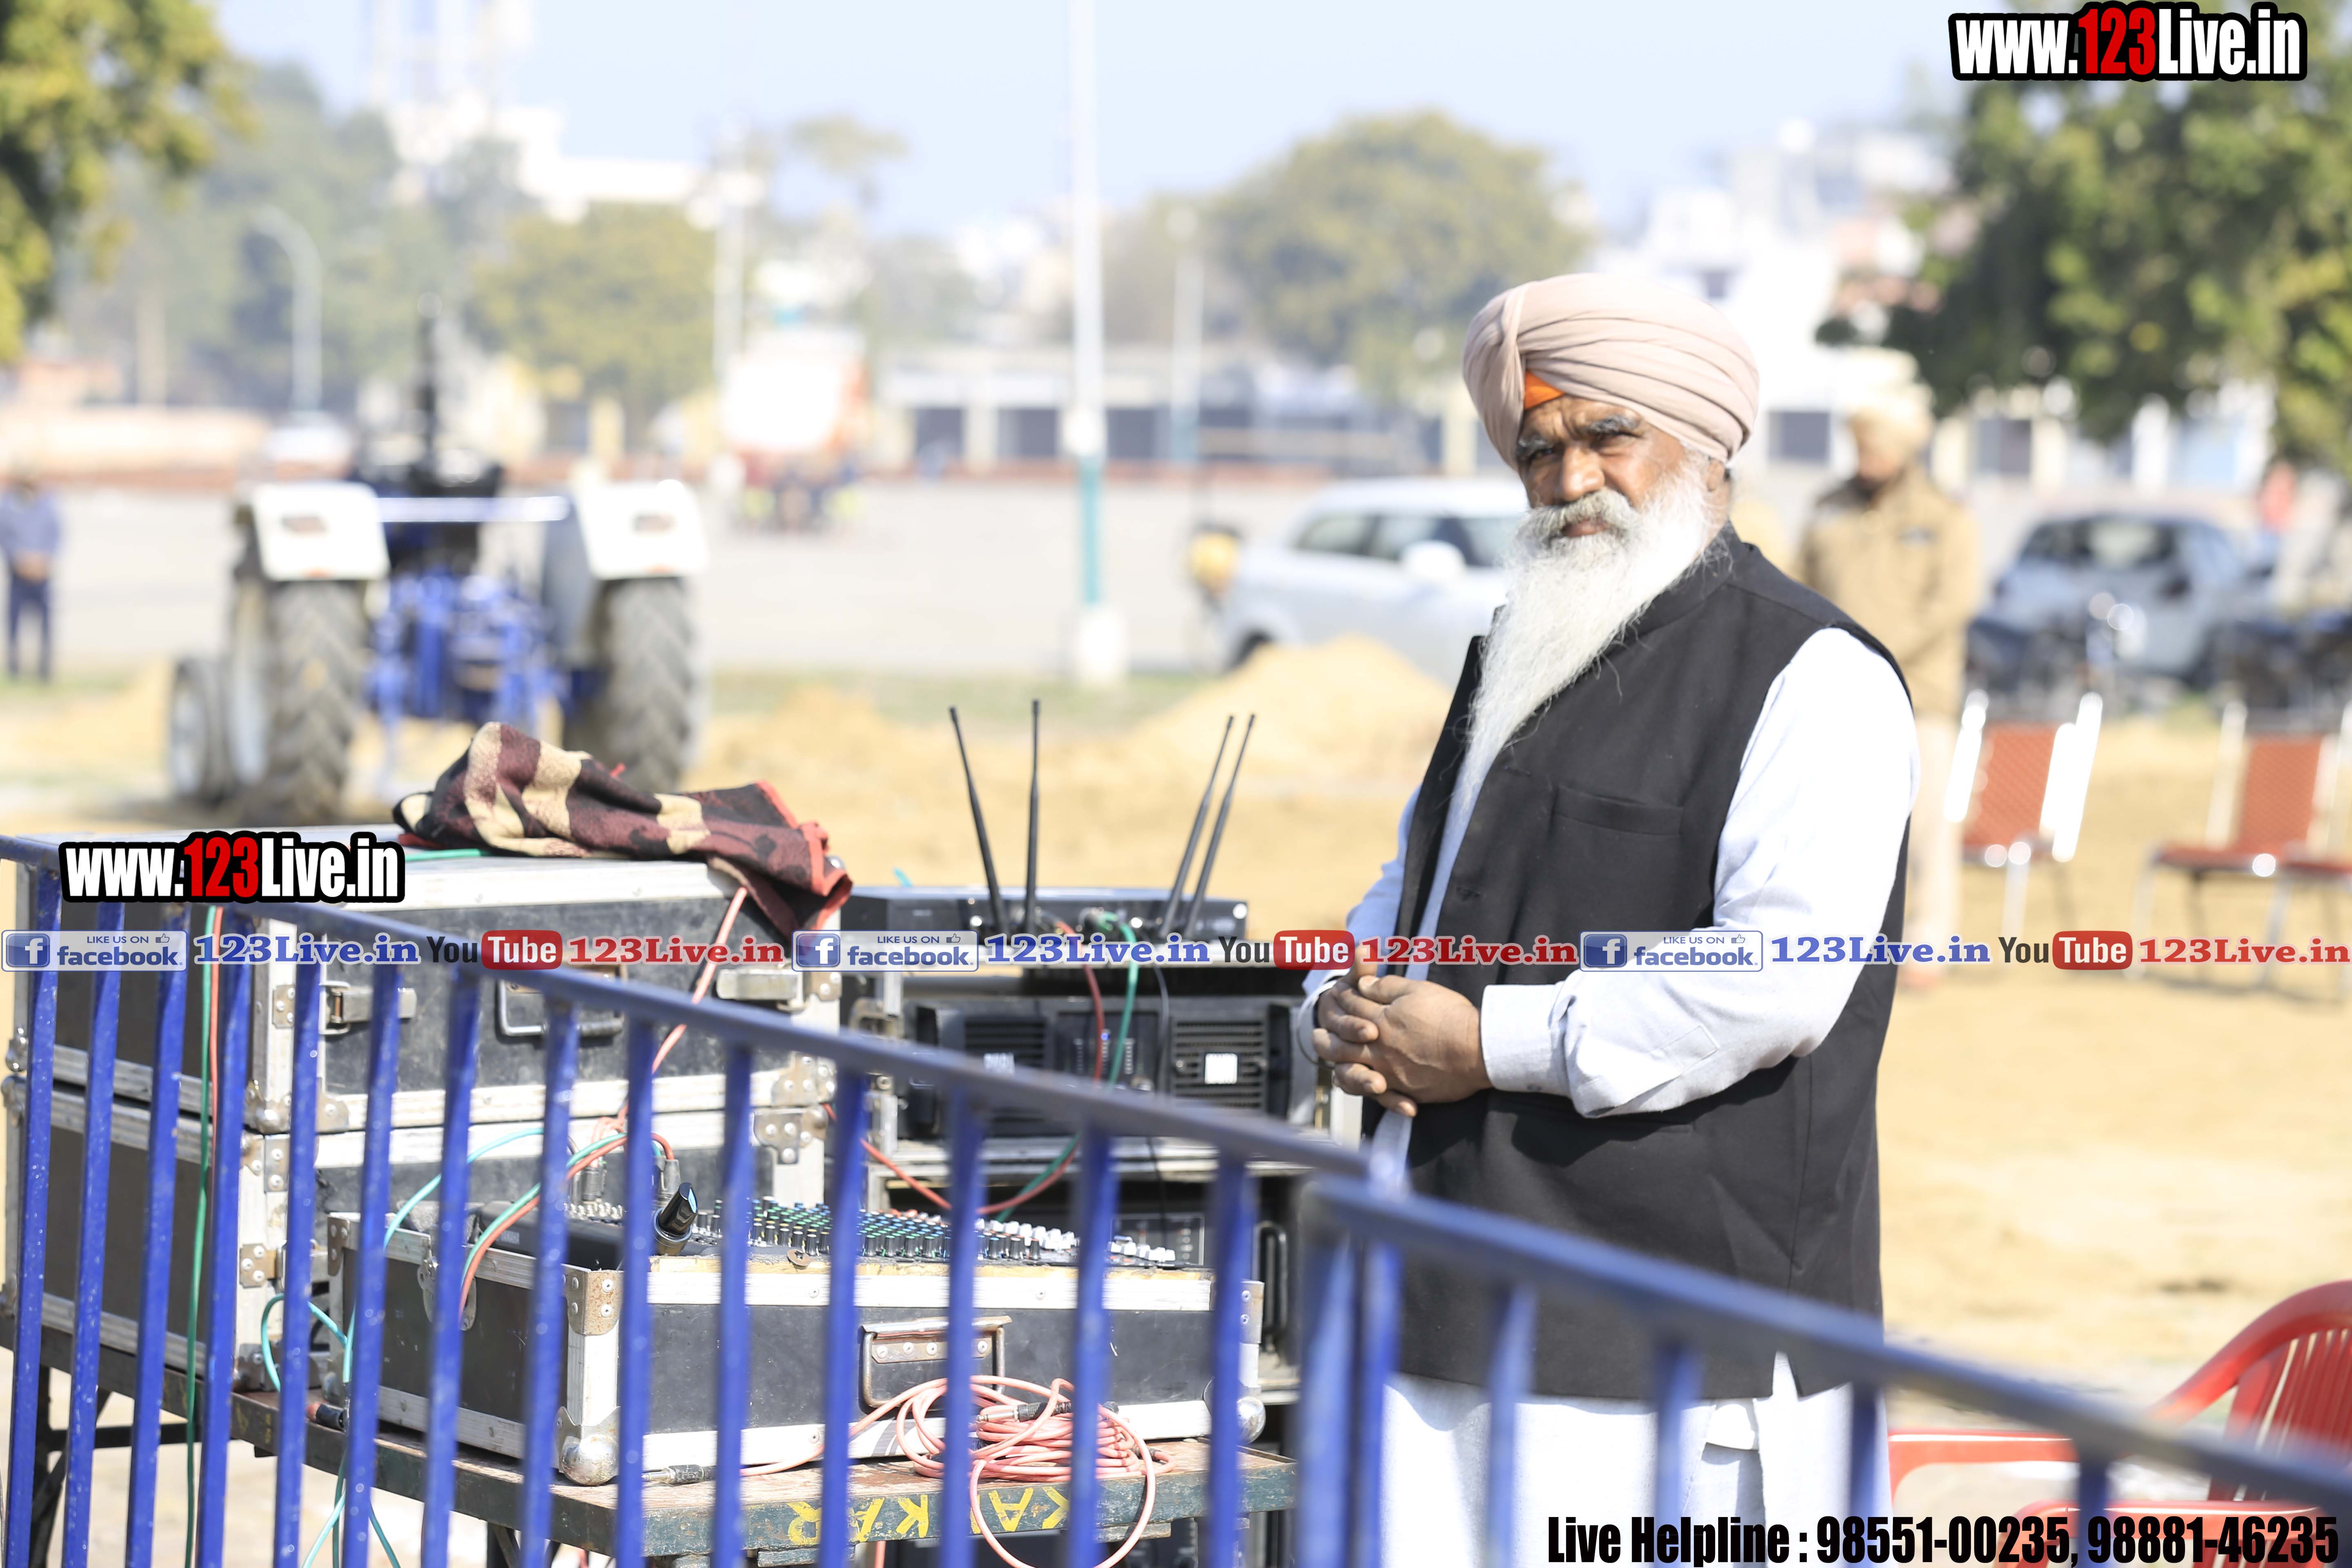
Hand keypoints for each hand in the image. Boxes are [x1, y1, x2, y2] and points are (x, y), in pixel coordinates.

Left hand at [1311, 953, 1488, 1116]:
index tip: (1339, 994)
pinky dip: (1371, 1094)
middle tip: (1317, 1035)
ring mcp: (1390, 1073)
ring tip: (1334, 1065)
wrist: (1478, 1050)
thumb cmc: (1450, 1015)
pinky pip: (1379, 1097)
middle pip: (1338, 1045)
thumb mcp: (1417, 990)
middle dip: (1324, 1037)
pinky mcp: (1405, 1090)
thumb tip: (1364, 985)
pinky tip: (1368, 1088)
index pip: (1351, 1008)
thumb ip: (1386, 987)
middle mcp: (1378, 1050)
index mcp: (1379, 1021)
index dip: (1343, 999)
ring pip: (1350, 1074)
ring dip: (1339, 1068)